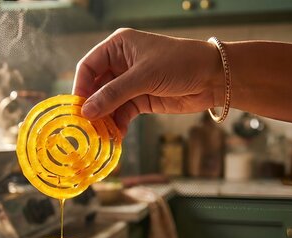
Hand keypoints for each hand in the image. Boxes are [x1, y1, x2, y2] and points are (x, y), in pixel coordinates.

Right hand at [73, 28, 222, 133]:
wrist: (214, 77)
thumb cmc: (180, 63)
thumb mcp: (144, 77)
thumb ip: (114, 94)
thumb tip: (86, 111)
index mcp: (118, 47)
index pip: (88, 66)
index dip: (80, 87)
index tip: (77, 108)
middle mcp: (121, 64)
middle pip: (96, 87)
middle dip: (92, 107)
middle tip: (85, 126)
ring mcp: (130, 83)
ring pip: (108, 103)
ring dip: (104, 119)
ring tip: (99, 135)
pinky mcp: (140, 100)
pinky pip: (121, 113)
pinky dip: (117, 125)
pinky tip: (116, 136)